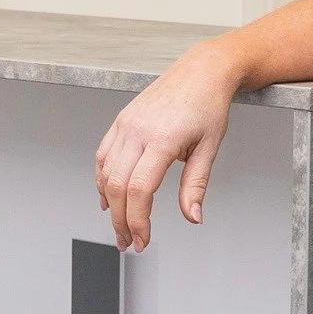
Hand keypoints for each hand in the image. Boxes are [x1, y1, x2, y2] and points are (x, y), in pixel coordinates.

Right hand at [94, 44, 240, 251]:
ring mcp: (126, 124)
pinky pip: (103, 156)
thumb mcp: (210, 148)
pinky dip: (102, 180)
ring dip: (109, 204)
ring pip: (106, 173)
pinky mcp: (121, 121)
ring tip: (119, 226)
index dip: (138, 221)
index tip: (144, 240)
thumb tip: (192, 217)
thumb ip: (196, 185)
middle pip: (117, 186)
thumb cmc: (208, 106)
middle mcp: (138, 131)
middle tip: (128, 242)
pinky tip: (107, 197)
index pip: (140, 190)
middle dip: (120, 220)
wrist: (201, 71)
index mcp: (162, 139)